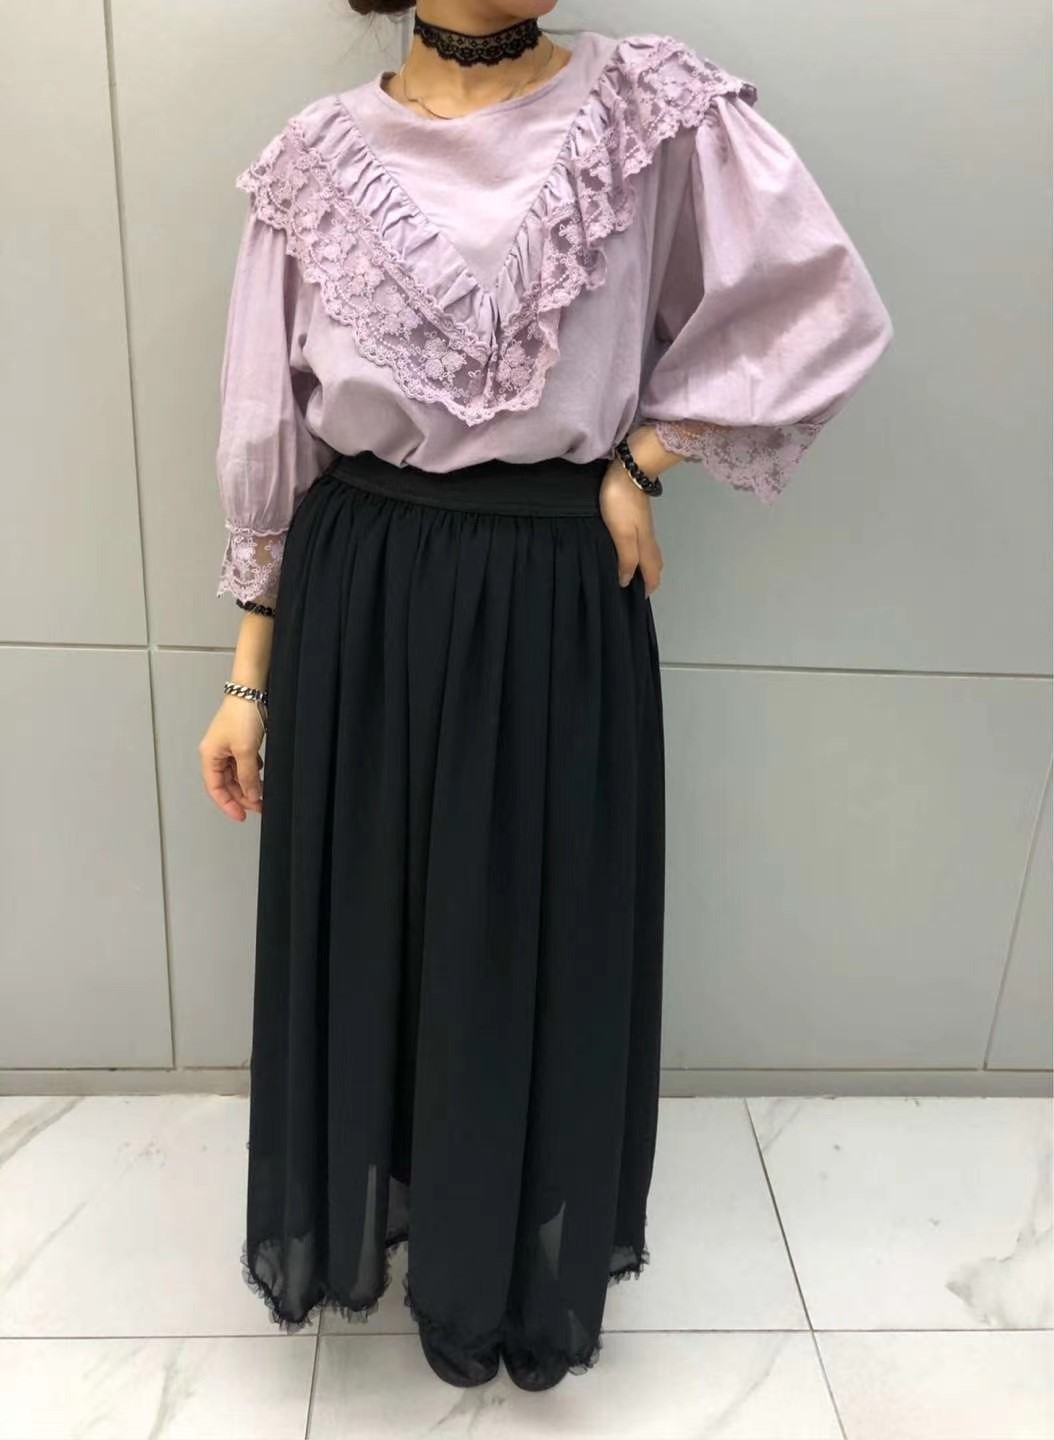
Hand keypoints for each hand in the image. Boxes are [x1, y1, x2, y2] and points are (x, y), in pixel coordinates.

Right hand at [199, 695, 266, 820]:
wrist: (252, 690)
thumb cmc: (242, 714)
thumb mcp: (246, 751)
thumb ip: (248, 777)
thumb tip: (252, 796)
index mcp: (210, 756)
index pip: (216, 789)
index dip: (228, 805)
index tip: (242, 816)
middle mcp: (216, 753)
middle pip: (227, 783)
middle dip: (243, 796)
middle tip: (260, 807)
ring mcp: (227, 746)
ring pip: (236, 774)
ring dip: (249, 785)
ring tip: (263, 794)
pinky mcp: (239, 740)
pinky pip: (244, 763)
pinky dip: (252, 771)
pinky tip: (261, 773)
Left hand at [599, 459, 663, 595]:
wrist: (630, 469)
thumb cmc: (622, 503)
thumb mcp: (622, 533)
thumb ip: (627, 558)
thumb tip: (627, 581)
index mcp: (646, 545)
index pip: (653, 573)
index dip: (648, 588)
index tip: (637, 600)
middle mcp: (649, 538)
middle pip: (655, 564)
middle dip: (649, 579)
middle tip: (634, 590)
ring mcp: (645, 527)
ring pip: (649, 553)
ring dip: (644, 566)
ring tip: (630, 575)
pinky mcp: (639, 517)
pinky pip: (643, 543)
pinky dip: (638, 553)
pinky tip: (627, 551)